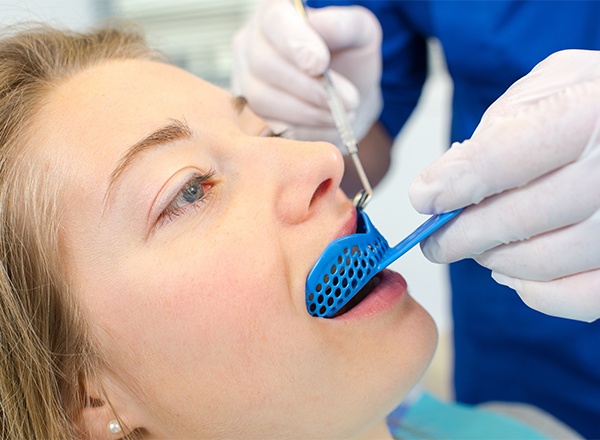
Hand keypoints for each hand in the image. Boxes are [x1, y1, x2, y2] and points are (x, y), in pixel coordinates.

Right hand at [231, 0, 382, 148]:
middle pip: (265, 63)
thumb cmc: (349, 58)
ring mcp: (246, 79)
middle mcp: (252, 42)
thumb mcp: (359, 34)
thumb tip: (318, 25)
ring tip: (340, 114)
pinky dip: (301, 128)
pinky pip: (266, 124)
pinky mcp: (250, 112)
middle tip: (348, 100)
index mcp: (277, 13)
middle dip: (309, 86)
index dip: (295, 42)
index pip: (275, 20)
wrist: (345, 97)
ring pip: (262, 98)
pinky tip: (325, 124)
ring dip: (308, 111)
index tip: (320, 64)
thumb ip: (343, 25)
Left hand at [409, 49, 599, 321]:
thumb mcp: (553, 84)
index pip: (501, 159)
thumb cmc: (598, 102)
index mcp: (590, 114)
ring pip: (540, 263)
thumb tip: (448, 180)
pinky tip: (512, 273)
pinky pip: (579, 298)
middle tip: (435, 239)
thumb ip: (501, 126)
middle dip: (458, 235)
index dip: (451, 185)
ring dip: (491, 259)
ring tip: (475, 246)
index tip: (424, 199)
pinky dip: (535, 292)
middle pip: (514, 220)